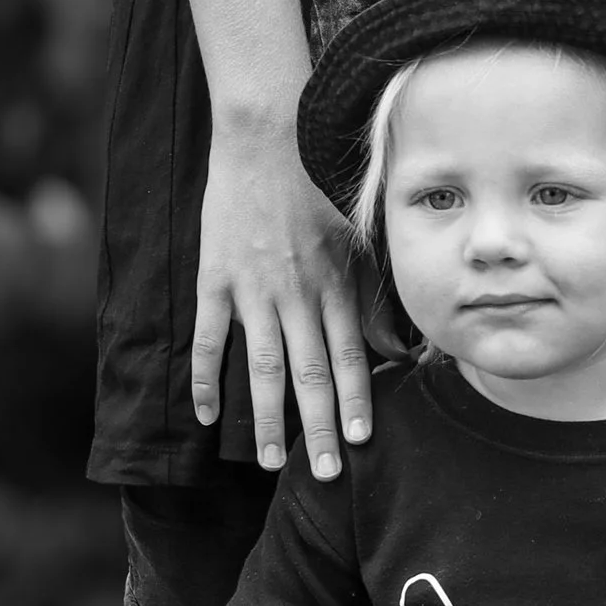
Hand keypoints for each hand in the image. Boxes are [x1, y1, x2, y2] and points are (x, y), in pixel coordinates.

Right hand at [193, 105, 374, 475]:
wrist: (267, 132)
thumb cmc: (317, 183)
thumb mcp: (358, 235)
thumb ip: (374, 295)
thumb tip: (400, 349)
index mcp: (333, 282)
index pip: (350, 354)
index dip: (356, 399)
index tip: (361, 440)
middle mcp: (295, 293)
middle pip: (308, 373)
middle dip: (318, 427)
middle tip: (323, 473)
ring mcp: (250, 288)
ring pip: (259, 367)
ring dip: (266, 419)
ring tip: (271, 461)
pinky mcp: (214, 278)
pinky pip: (207, 339)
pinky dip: (205, 379)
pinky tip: (208, 416)